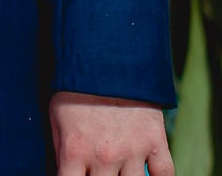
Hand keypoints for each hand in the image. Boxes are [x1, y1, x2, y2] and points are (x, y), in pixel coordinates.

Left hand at [49, 92, 171, 175]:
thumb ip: (62, 150)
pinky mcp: (155, 141)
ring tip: (120, 170)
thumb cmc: (76, 87)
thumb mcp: (57, 116)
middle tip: (101, 169)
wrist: (107, 56)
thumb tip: (67, 171)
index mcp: (76, 151)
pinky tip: (149, 175)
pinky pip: (165, 175)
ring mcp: (132, 150)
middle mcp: (104, 156)